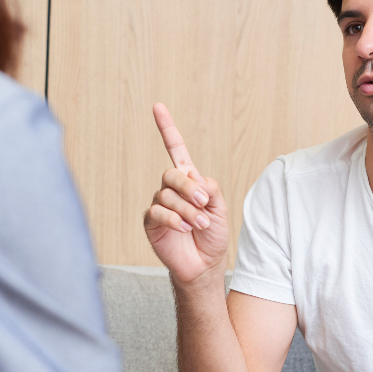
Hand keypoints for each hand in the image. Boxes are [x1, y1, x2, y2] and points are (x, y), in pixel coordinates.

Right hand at [144, 103, 229, 282]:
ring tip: (199, 224)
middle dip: (190, 188)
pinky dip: (173, 218)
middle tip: (205, 204)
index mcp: (189, 180)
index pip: (175, 149)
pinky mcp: (151, 222)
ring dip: (187, 209)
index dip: (167, 128)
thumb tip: (194, 176)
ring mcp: (159, 205)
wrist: (204, 264)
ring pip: (167, 195)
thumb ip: (211, 188)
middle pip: (172, 173)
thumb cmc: (213, 236)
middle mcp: (171, 189)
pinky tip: (183, 228)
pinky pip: (157, 211)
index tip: (158, 107)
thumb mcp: (221, 209)